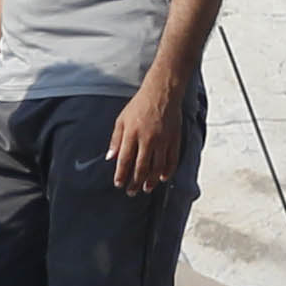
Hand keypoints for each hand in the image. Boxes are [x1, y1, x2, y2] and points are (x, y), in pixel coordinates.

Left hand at [108, 76, 186, 197]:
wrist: (162, 93)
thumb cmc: (140, 105)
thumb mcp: (122, 120)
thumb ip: (116, 140)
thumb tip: (110, 158)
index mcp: (132, 134)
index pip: (125, 160)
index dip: (121, 175)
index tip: (119, 184)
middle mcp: (148, 139)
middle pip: (141, 167)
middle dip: (135, 182)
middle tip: (131, 192)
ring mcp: (163, 140)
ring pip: (157, 167)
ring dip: (151, 181)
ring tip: (146, 189)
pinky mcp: (174, 139)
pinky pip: (172, 160)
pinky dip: (167, 171)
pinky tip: (162, 178)